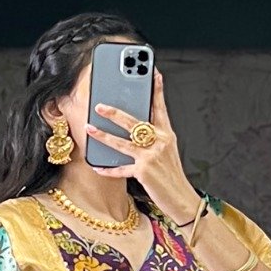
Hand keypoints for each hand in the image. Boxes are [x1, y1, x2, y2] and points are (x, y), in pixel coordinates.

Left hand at [85, 69, 199, 223]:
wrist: (181, 198)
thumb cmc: (171, 175)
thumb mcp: (168, 151)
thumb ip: (154, 137)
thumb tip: (135, 127)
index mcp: (166, 134)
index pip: (160, 107)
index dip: (156, 90)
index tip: (153, 73)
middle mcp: (159, 142)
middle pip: (134, 122)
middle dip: (115, 113)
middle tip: (99, 105)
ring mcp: (151, 156)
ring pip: (122, 142)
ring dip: (103, 135)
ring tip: (89, 128)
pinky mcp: (143, 172)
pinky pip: (121, 169)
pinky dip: (108, 169)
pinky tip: (96, 166)